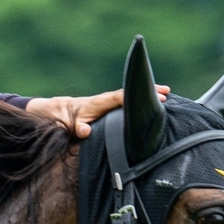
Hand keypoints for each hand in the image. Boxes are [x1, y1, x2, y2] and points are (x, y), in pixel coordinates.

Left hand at [25, 86, 170, 138]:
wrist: (55, 112)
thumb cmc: (63, 119)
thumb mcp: (68, 125)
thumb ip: (77, 127)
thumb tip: (84, 131)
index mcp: (98, 103)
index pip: (120, 98)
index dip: (135, 97)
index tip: (152, 96)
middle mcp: (105, 100)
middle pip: (129, 94)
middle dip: (147, 92)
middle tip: (167, 92)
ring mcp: (107, 103)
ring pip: (129, 97)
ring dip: (146, 94)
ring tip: (166, 94)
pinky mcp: (108, 107)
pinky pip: (126, 102)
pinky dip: (138, 100)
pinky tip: (150, 103)